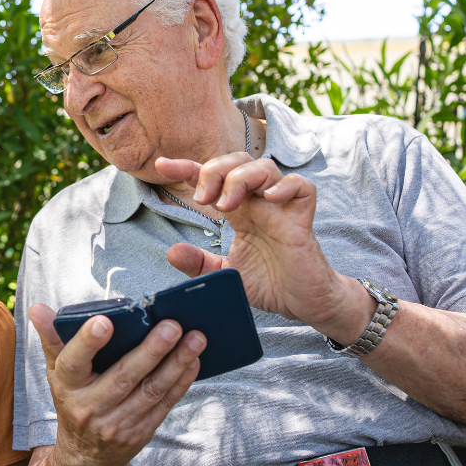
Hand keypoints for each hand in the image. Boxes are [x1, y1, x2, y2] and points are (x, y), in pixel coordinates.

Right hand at [28, 303, 204, 465]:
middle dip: (150, 351)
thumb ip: (51, 338)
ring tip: (196, 338)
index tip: (105, 321)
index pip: (73, 362)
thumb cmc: (72, 399)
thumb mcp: (55, 371)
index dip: (88, 342)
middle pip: (123, 377)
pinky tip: (194, 361)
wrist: (84, 456)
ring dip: (176, 363)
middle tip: (172, 325)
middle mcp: (90, 407)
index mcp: (66, 386)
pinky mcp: (140, 432)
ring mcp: (117, 424)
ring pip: (150, 391)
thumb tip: (37, 308)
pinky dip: (181, 382)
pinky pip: (164, 405)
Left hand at [154, 153, 371, 339]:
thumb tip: (172, 251)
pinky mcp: (303, 220)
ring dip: (240, 178)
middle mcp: (259, 203)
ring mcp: (282, 208)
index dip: (186, 167)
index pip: (212, 178)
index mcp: (239, 210)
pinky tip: (270, 199)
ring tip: (226, 205)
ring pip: (266, 167)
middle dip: (214, 170)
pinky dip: (286, 186)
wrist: (302, 304)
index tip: (161, 166)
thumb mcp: (225, 274)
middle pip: (238, 161)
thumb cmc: (269, 283)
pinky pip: (303, 187)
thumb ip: (200, 263)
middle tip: (202, 199)